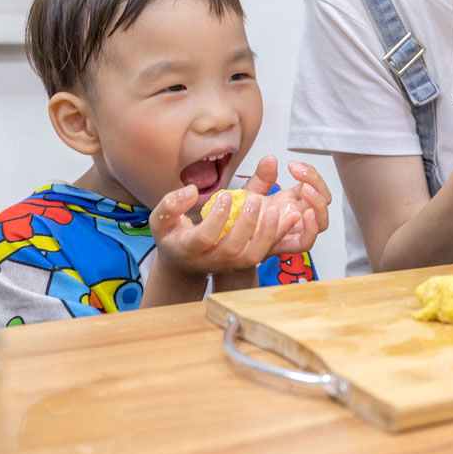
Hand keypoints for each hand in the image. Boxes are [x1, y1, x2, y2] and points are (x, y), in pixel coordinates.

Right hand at [149, 185, 282, 275]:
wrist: (185, 262)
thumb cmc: (174, 236)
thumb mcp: (162, 219)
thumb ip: (171, 204)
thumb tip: (190, 191)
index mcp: (189, 249)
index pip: (204, 238)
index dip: (216, 218)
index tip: (224, 195)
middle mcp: (212, 260)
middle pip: (232, 249)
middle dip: (245, 225)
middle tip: (253, 200)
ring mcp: (230, 263)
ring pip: (253, 255)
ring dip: (267, 234)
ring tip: (277, 211)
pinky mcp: (245, 260)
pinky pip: (265, 252)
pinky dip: (278, 236)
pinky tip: (290, 216)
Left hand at [243, 155, 332, 254]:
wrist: (224, 239)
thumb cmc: (239, 218)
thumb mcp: (250, 192)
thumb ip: (261, 177)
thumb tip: (270, 159)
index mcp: (292, 200)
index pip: (314, 184)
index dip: (310, 173)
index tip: (293, 165)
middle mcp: (297, 215)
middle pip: (323, 201)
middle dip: (317, 184)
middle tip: (300, 174)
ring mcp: (293, 231)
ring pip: (321, 222)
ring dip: (318, 204)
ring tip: (306, 190)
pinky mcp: (285, 246)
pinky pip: (306, 241)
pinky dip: (311, 228)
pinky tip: (305, 214)